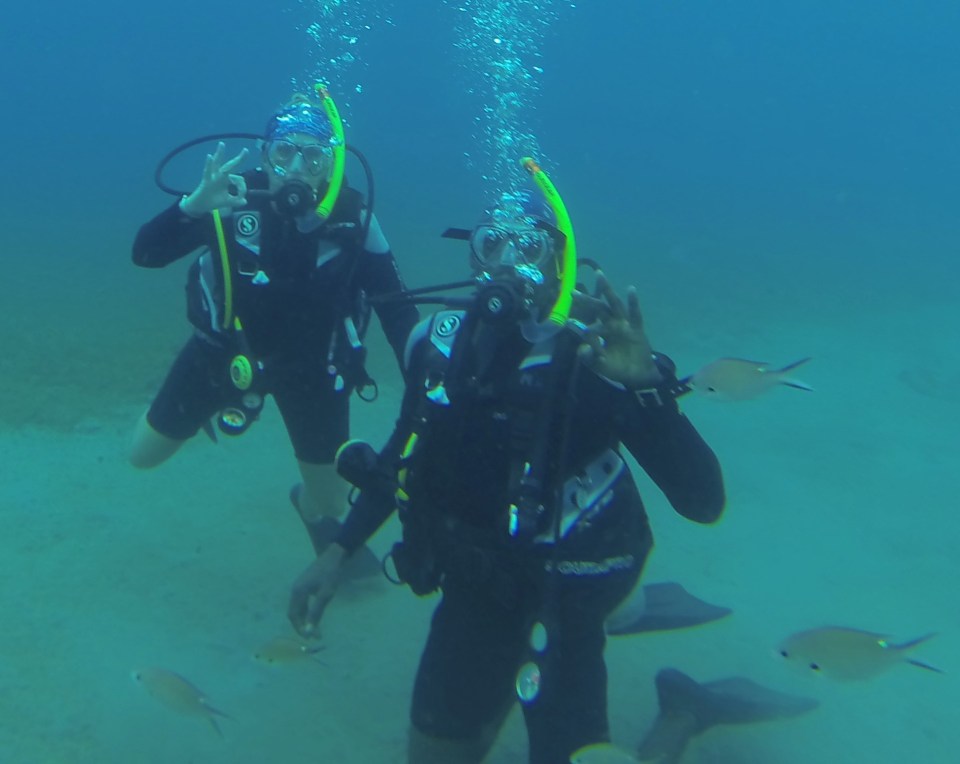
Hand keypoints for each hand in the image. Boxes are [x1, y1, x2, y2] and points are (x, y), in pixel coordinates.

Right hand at [179, 141, 248, 216]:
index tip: (241, 197)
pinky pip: (207, 171)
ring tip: (222, 144)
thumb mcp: (227, 202)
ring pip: (217, 163)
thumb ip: (236, 201)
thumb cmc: (214, 201)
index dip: (242, 188)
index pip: (239, 180)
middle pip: (231, 165)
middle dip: (239, 159)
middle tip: (246, 150)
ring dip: (219, 154)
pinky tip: (209, 156)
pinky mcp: (206, 180)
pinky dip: (208, 164)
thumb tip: (245, 201)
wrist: (201, 205)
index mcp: (227, 179)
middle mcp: (220, 175)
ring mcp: (213, 176)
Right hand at [287, 543, 346, 638]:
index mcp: (297, 592)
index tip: (310, 638)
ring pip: (299, 608)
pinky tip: (316, 616)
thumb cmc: (330, 574)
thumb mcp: (325, 594)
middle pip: (294, 613)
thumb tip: (309, 631)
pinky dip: (308, 612)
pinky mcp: (305, 585)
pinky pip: (303, 603)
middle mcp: (295, 590)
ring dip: (306, 619)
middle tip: (314, 636)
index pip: (294, 616)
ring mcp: (300, 587)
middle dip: (303, 626)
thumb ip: (316, 613)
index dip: (300, 628)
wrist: (334, 555)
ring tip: (316, 630)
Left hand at [575, 271, 662, 388]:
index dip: (578, 325)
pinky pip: (635, 314)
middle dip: (586, 300)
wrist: (636, 375)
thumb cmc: (616, 367)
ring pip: (614, 304)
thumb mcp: (598, 364)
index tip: (568, 323)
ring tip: (599, 275)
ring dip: (607, 290)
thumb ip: (588, 356)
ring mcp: (624, 324)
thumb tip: (581, 348)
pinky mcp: (636, 328)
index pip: (587, 324)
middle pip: (597, 308)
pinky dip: (633, 302)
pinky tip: (630, 289)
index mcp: (601, 331)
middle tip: (572, 292)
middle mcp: (611, 324)